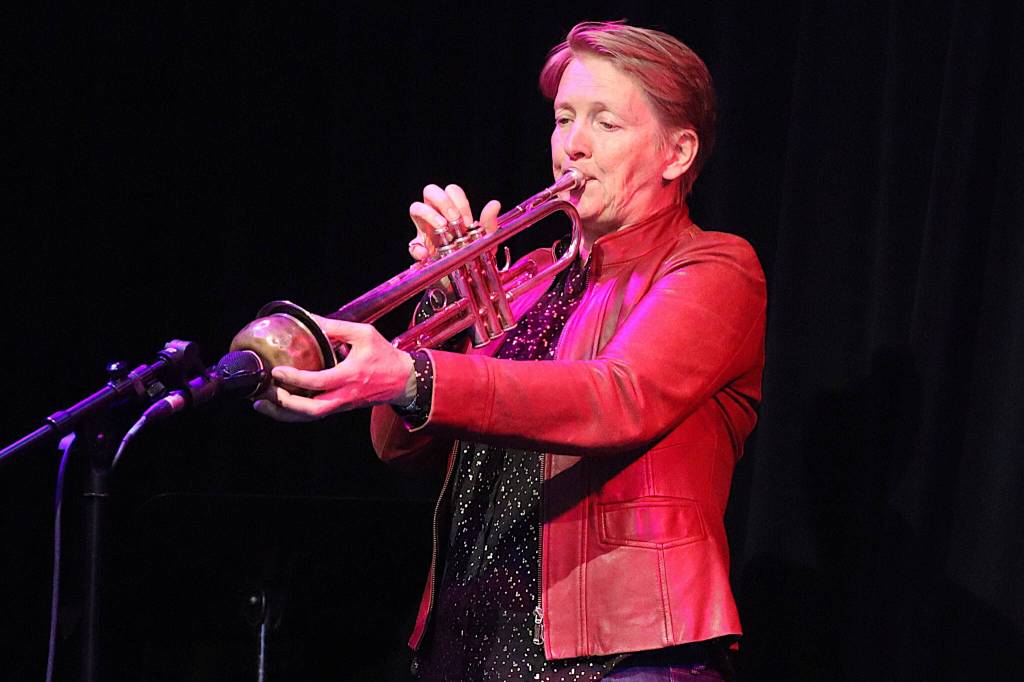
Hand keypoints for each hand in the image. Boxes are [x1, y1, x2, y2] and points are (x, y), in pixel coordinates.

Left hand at [253, 315, 415, 421]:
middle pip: (312, 410)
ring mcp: (343, 404)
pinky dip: (295, 412)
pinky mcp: (341, 407)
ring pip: (311, 416)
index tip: (277, 371)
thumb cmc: (384, 356)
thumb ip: (336, 327)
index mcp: (351, 375)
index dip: (295, 378)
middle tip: (265, 395)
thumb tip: (310, 318)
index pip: (318, 381)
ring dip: (285, 414)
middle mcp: (345, 394)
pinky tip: (280, 405)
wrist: (403, 380)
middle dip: (285, 405)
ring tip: (263, 405)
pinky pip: (315, 414)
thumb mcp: (364, 334)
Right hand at [407, 183, 500, 260]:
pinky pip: (412, 245)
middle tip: (454, 220)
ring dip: (429, 214)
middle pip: (430, 191)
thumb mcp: (485, 240)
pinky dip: (418, 248)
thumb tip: (494, 204)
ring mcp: (425, 231)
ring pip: (415, 207)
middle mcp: (436, 216)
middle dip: (443, 201)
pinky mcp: (419, 250)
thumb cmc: (473, 254)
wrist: (466, 280)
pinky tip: (428, 255)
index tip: (467, 222)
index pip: (451, 191)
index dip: (459, 202)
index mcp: (452, 211)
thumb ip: (489, 223)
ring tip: (442, 228)